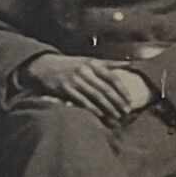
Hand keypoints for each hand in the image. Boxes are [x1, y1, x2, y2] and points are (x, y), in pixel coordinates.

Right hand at [22, 55, 152, 121]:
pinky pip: (81, 100)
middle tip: (127, 112)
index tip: (130, 101)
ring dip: (108, 107)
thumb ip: (109, 63)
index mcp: (93, 63)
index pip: (112, 77)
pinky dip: (92, 108)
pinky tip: (100, 115)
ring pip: (95, 95)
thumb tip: (130, 63)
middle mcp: (85, 70)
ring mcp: (74, 79)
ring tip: (117, 116)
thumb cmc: (71, 65)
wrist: (45, 65)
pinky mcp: (65, 88)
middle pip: (105, 88)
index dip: (122, 90)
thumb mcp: (89, 60)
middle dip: (117, 101)